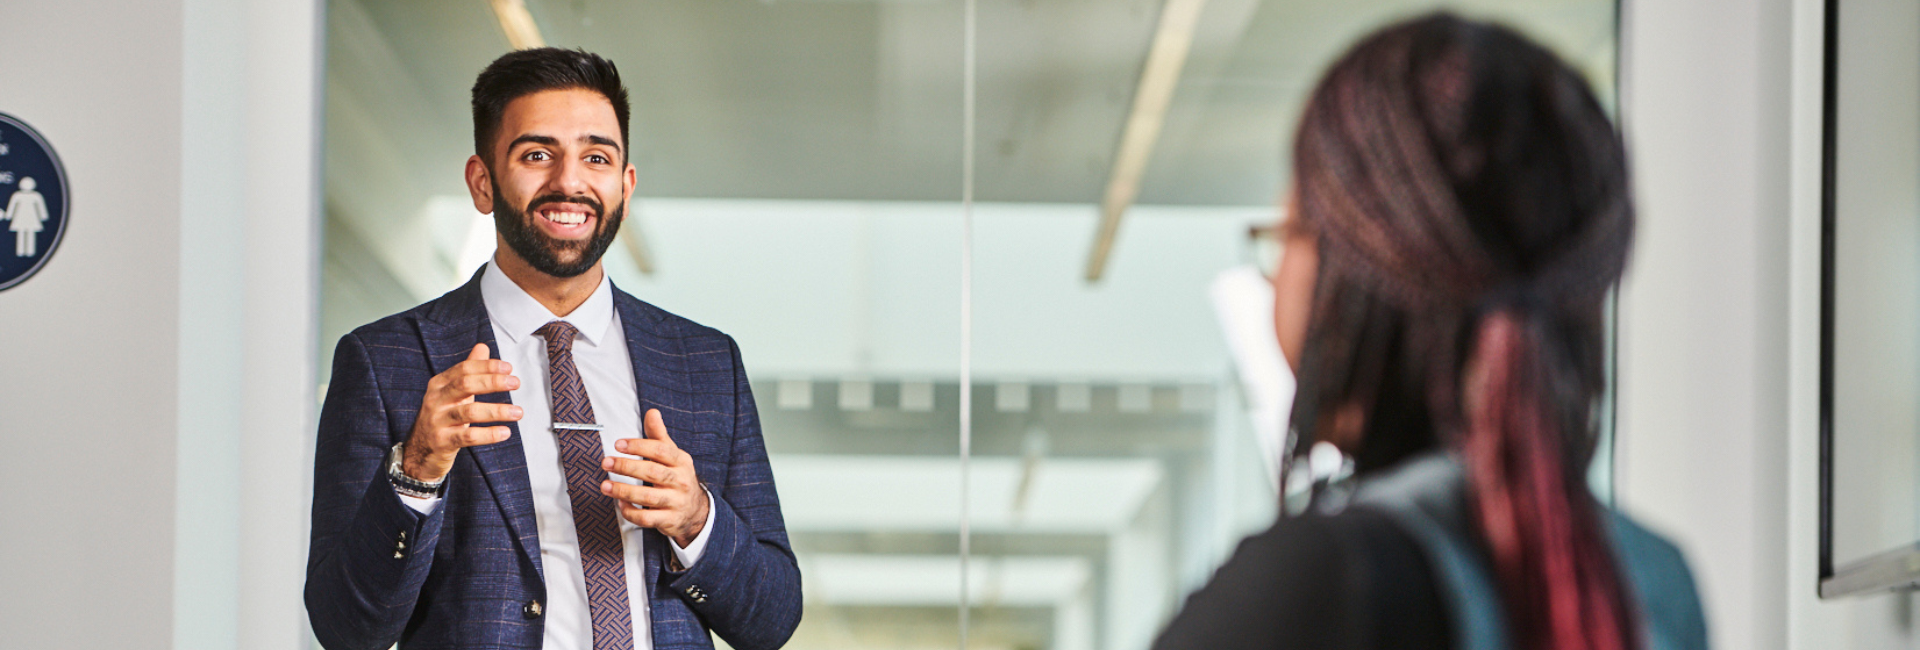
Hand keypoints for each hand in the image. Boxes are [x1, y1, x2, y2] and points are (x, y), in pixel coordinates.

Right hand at [403, 343, 522, 481]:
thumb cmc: (441, 418)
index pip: (464, 369)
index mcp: (438, 385)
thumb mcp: (451, 393)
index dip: (487, 366)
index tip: (508, 368)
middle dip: (492, 382)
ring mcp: (437, 421)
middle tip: (515, 383)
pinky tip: (506, 432)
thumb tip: (482, 347)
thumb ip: (467, 371)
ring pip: (469, 411)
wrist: (419, 452)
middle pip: (465, 385)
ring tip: (518, 412)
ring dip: (497, 411)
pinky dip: (489, 434)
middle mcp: (436, 400)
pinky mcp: (443, 442)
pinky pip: (469, 436)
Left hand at [601, 408, 709, 546]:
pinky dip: (631, 512)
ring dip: (623, 491)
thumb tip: (652, 413)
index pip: (660, 450)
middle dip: (627, 466)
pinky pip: (647, 518)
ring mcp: (675, 502)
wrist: (696, 510)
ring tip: (606, 485)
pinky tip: (620, 504)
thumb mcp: (673, 455)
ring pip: (648, 497)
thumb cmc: (678, 478)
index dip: (638, 446)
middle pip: (652, 472)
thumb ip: (659, 435)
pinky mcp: (669, 520)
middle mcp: (679, 481)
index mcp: (680, 461)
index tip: (619, 444)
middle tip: (607, 462)